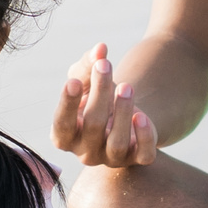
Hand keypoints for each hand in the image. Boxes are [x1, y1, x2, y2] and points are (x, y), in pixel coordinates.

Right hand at [51, 46, 156, 169]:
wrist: (120, 114)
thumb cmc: (94, 97)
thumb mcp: (87, 79)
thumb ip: (88, 65)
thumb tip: (100, 49)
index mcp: (65, 135)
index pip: (62, 124)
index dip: (67, 104)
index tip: (73, 81)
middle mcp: (85, 152)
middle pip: (92, 126)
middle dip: (99, 94)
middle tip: (105, 65)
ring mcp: (111, 158)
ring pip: (116, 143)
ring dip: (122, 113)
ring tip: (127, 86)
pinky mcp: (136, 159)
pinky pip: (143, 155)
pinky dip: (144, 137)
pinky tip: (143, 117)